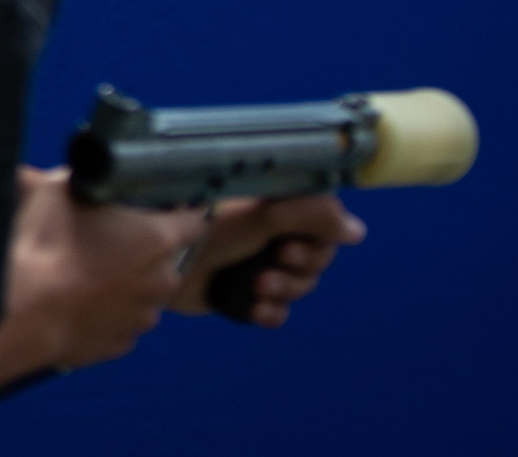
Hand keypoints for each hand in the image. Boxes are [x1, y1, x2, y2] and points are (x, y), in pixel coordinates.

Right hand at [5, 167, 208, 371]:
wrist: (24, 310)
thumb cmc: (45, 248)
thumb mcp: (59, 190)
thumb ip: (83, 179)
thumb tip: (80, 175)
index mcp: (157, 238)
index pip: (197, 220)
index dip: (182, 211)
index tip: (164, 208)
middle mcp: (161, 279)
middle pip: (165, 258)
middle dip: (139, 249)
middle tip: (102, 239)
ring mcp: (143, 315)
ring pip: (141, 292)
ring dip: (121, 282)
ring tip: (80, 273)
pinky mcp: (122, 341)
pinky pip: (120, 320)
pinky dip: (104, 310)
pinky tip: (74, 299)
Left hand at [173, 194, 363, 325]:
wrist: (161, 259)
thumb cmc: (205, 222)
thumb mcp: (262, 213)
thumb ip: (313, 215)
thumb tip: (356, 230)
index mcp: (275, 205)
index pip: (325, 226)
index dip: (318, 241)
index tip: (294, 242)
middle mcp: (269, 232)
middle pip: (317, 261)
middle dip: (299, 268)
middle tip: (276, 260)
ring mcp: (255, 262)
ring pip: (299, 289)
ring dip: (283, 290)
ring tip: (257, 283)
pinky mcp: (242, 292)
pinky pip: (276, 312)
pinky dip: (267, 311)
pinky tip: (252, 306)